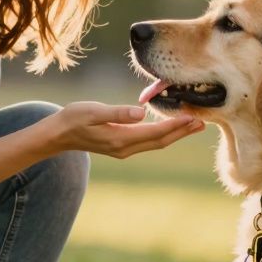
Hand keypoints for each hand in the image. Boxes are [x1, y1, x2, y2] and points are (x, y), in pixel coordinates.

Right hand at [42, 101, 204, 158]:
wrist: (58, 135)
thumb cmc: (73, 119)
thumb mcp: (92, 112)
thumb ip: (117, 113)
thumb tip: (140, 113)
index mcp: (121, 139)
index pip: (155, 133)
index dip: (175, 125)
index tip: (193, 116)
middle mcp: (126, 148)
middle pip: (161, 141)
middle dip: (182, 132)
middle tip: (203, 121)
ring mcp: (124, 149)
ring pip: (157, 142)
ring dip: (176, 133)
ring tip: (193, 123)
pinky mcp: (122, 145)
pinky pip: (149, 141)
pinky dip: (163, 133)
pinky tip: (171, 125)